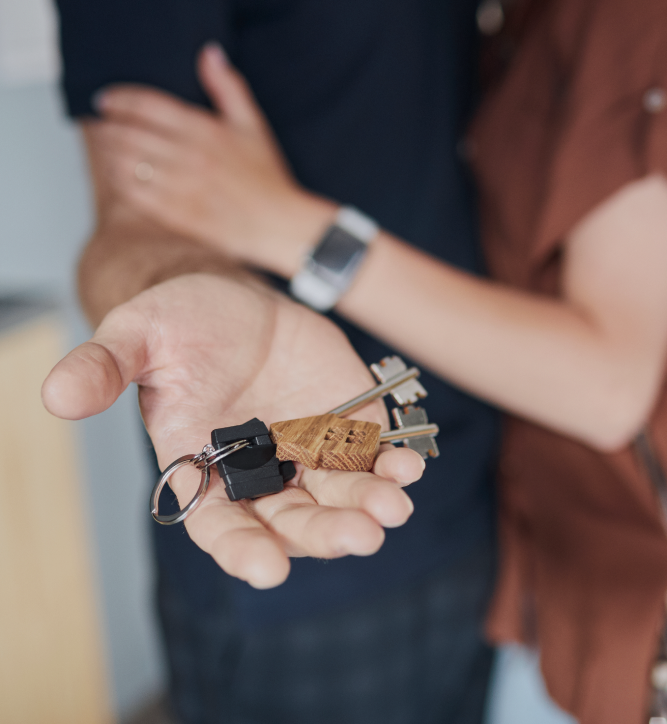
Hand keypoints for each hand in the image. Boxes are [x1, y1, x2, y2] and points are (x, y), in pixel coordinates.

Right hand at [42, 273, 423, 587]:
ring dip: (368, 505)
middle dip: (325, 532)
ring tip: (394, 504)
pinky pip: (370, 454)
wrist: (230, 298)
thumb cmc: (177, 322)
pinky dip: (391, 464)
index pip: (218, 523)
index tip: (268, 569)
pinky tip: (409, 464)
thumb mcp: (136, 334)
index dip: (241, 549)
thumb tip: (56, 396)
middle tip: (360, 536)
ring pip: (338, 495)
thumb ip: (104, 367)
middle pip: (292, 519)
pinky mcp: (342, 423)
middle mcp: (257, 471)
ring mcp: (304, 450)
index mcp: (202, 467)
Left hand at [92, 45, 333, 276]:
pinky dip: (119, 182)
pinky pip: (135, 194)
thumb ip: (228, 86)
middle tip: (101, 124)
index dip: (119, 99)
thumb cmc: (266, 176)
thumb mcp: (253, 124)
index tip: (106, 100)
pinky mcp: (177, 214)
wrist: (279, 223)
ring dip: (109, 153)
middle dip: (108, 126)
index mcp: (205, 130)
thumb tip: (208, 52)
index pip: (147, 105)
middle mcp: (190, 156)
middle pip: (129, 133)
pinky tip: (119, 176)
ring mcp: (181, 187)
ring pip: (126, 164)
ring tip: (107, 148)